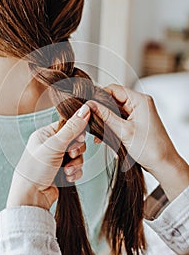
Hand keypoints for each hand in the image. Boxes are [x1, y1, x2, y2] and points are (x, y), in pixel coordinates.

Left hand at [7, 104, 90, 209]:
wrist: (30, 198)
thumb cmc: (35, 169)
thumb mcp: (54, 146)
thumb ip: (72, 129)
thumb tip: (85, 110)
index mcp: (45, 135)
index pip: (68, 126)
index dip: (76, 132)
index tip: (78, 139)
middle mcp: (51, 146)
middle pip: (75, 141)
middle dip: (76, 150)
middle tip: (71, 155)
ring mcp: (56, 159)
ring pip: (78, 156)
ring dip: (75, 164)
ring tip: (67, 170)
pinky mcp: (61, 171)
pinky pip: (76, 168)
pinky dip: (74, 173)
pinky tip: (67, 177)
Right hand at [87, 84, 188, 200]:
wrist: (164, 165)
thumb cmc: (152, 149)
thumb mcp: (124, 131)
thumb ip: (105, 116)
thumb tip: (91, 105)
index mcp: (140, 100)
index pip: (113, 89)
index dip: (99, 97)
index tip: (89, 107)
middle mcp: (140, 103)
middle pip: (113, 99)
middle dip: (101, 111)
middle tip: (91, 121)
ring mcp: (138, 113)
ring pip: (115, 110)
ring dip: (105, 120)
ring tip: (98, 133)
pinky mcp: (136, 122)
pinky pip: (119, 119)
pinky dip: (111, 126)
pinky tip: (104, 136)